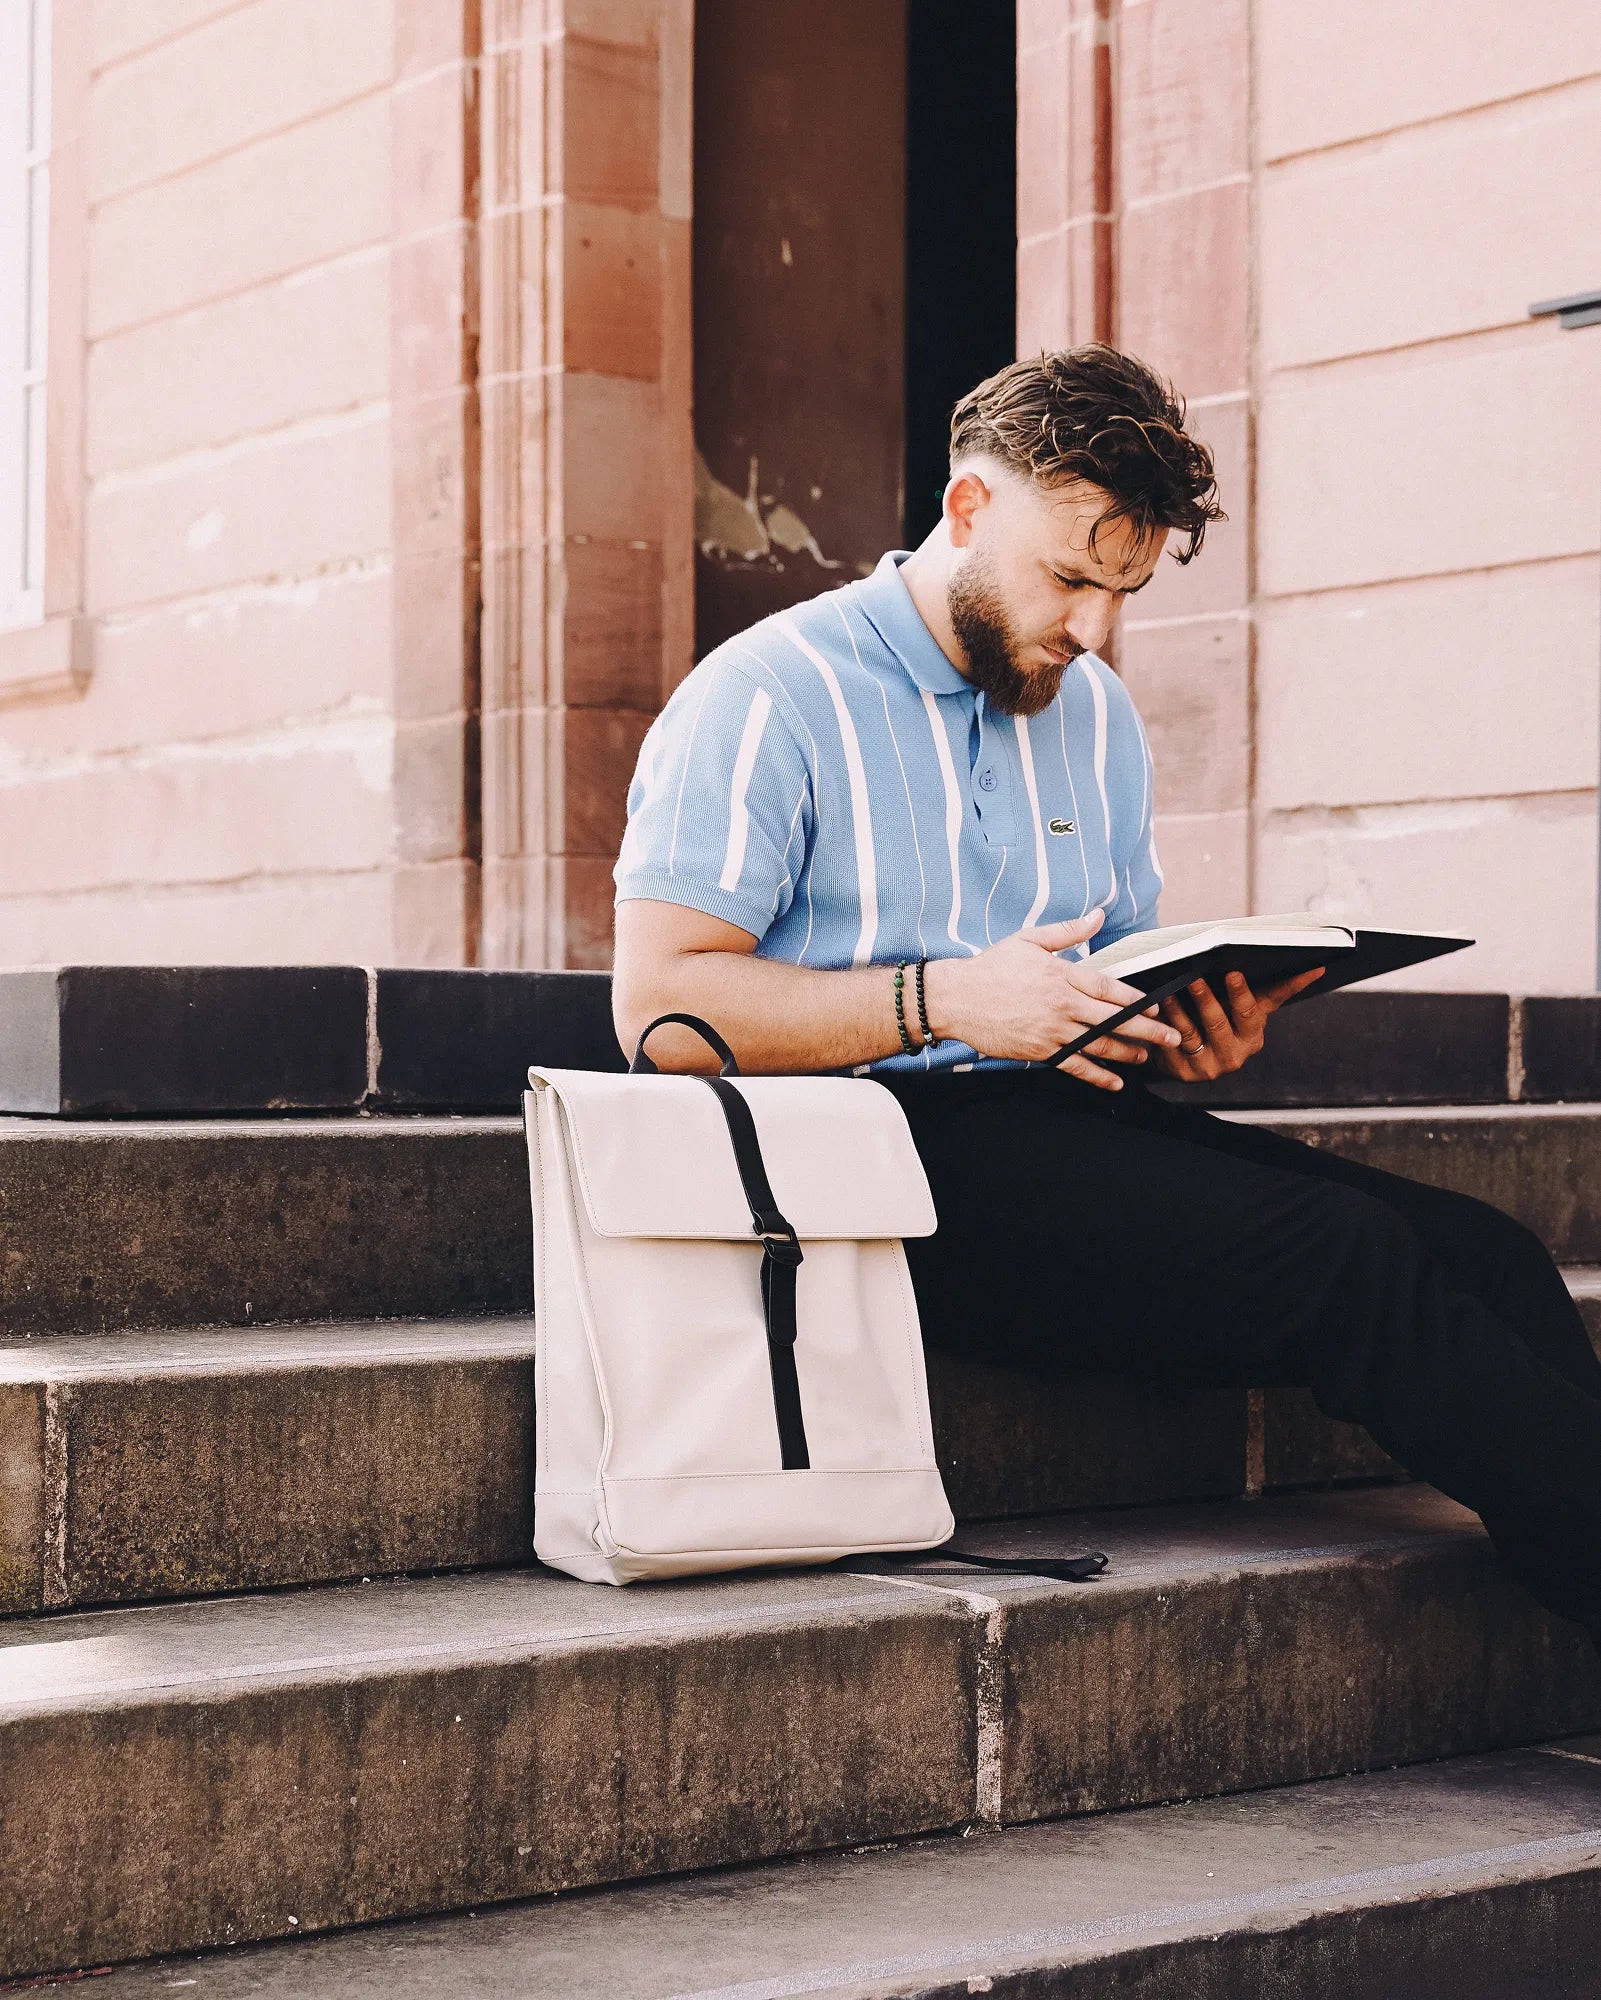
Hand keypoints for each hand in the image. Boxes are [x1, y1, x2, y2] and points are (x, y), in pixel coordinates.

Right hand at [922, 910, 1184, 1089]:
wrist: (956, 998)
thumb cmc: (992, 966)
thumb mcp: (1029, 940)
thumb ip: (1068, 932)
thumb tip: (1098, 915)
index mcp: (1061, 975)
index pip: (1109, 989)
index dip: (1137, 999)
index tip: (1158, 1006)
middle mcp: (1061, 1005)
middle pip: (1113, 1020)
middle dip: (1147, 1030)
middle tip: (1173, 1038)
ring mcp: (1051, 1031)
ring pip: (1099, 1046)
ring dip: (1127, 1053)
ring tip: (1148, 1057)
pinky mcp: (1039, 1051)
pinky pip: (1075, 1066)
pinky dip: (1097, 1076)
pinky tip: (1116, 1081)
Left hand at [1155, 966, 1324, 1081]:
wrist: (1191, 1055)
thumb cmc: (1223, 1021)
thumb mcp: (1246, 1007)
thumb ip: (1275, 989)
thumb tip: (1316, 968)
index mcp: (1253, 1035)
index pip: (1252, 1011)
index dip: (1242, 993)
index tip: (1232, 972)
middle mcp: (1235, 1055)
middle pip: (1220, 1024)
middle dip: (1207, 999)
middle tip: (1196, 978)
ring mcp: (1209, 1067)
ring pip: (1192, 1033)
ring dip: (1180, 1008)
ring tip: (1172, 987)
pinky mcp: (1185, 1073)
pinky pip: (1172, 1044)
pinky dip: (1165, 1022)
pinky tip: (1158, 1006)